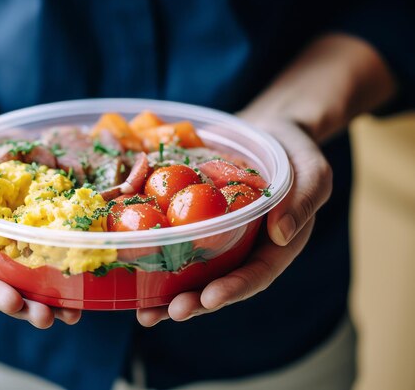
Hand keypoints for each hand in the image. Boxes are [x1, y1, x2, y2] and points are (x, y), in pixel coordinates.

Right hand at [0, 118, 81, 327]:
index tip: (12, 303)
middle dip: (25, 305)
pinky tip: (88, 273)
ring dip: (51, 296)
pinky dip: (67, 258)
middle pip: (0, 284)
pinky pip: (47, 243)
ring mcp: (6, 238)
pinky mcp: (29, 221)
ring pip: (28, 274)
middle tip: (48, 318)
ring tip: (74, 313)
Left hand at [136, 116, 331, 325]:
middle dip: (195, 302)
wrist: (267, 131)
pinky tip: (131, 272)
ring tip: (145, 314)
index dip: (233, 289)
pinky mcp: (195, 220)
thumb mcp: (312, 171)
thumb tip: (280, 235)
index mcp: (275, 246)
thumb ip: (303, 200)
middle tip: (172, 312)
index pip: (256, 274)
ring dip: (169, 294)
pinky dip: (155, 257)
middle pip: (219, 282)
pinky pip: (175, 240)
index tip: (209, 299)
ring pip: (193, 271)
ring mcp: (218, 237)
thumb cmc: (295, 151)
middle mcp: (244, 248)